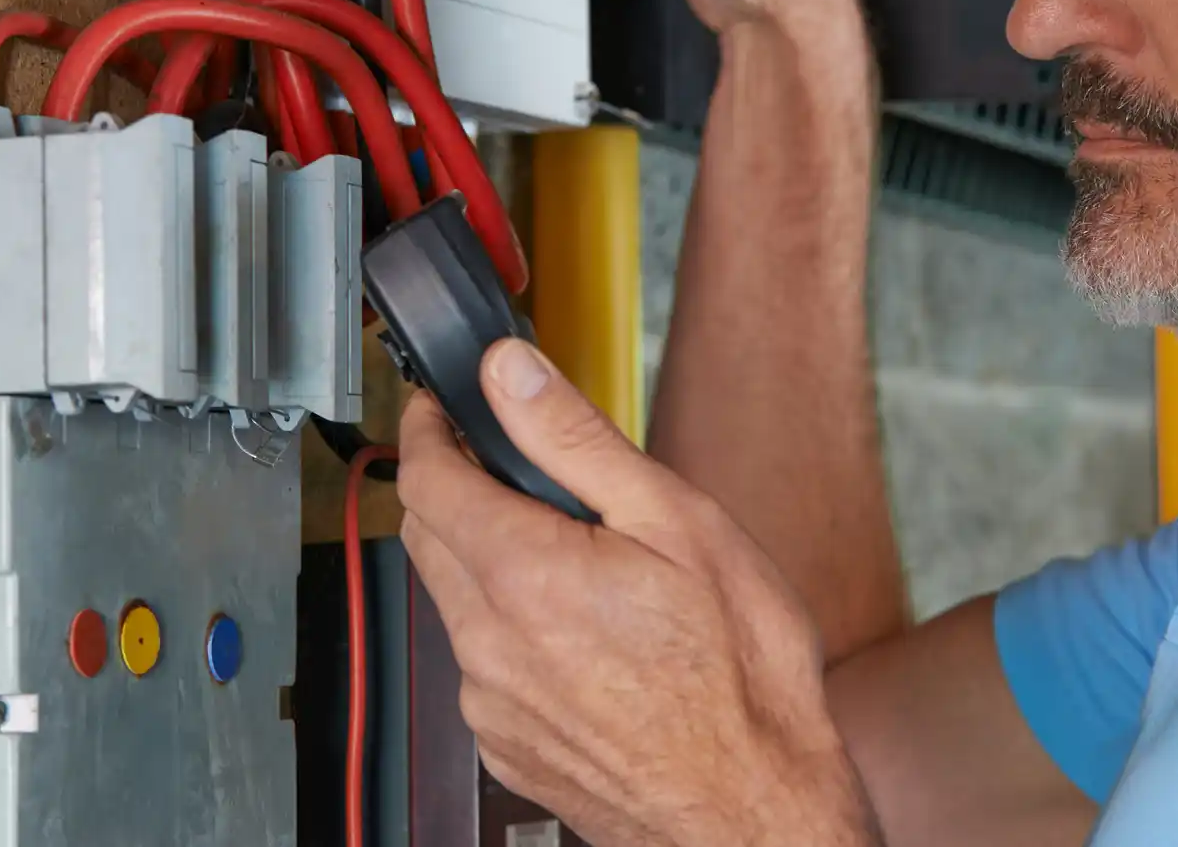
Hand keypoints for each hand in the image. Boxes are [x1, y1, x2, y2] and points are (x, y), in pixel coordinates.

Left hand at [396, 341, 881, 846]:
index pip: (426, 477)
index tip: (444, 404)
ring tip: (575, 553)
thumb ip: (576, 441)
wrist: (752, 810)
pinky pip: (483, 664)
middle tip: (509, 461)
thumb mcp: (677, 521)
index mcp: (524, 574)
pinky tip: (584, 628)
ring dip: (485, 559)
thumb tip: (510, 373)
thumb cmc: (738, 674)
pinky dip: (511, 628)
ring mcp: (492, 703)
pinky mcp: (507, 746)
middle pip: (426, 535)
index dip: (429, 426)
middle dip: (453, 484)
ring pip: (455, 601)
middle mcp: (488, 643)